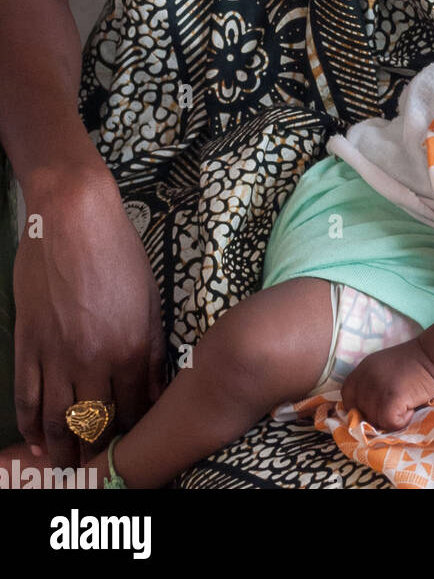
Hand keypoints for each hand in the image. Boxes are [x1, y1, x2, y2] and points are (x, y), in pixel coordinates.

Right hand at [13, 171, 164, 467]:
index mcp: (130, 347)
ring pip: (56, 420)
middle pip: (94, 422)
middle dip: (96, 448)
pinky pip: (27, 396)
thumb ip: (153, 349)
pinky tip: (36, 439)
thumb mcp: (150, 298)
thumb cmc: (119, 252)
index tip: (134, 442)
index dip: (133, 430)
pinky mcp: (27, 344)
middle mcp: (92, 359)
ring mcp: (56, 354)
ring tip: (65, 465)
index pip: (133, 407)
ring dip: (61, 448)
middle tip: (96, 464)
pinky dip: (30, 425)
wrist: (72, 219)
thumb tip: (156, 388)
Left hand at [340, 339, 433, 431]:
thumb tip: (365, 415)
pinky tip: (411, 407)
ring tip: (407, 401)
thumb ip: (371, 386)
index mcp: (361, 370)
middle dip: (378, 414)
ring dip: (392, 417)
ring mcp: (376, 388)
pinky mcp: (391, 399)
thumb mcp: (384, 370)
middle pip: (361, 413)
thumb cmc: (414, 364)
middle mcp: (364, 378)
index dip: (360, 406)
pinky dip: (402, 421)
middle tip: (398, 403)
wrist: (433, 355)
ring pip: (375, 421)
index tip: (376, 407)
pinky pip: (389, 423)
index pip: (347, 396)